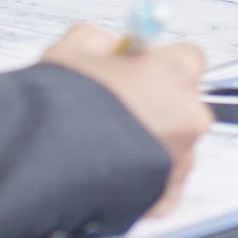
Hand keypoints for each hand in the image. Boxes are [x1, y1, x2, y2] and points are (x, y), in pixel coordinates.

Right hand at [40, 24, 213, 216]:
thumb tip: (110, 47)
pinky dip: (141, 178)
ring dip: (148, 142)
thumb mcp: (74, 49)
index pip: (186, 58)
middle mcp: (190, 115)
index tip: (137, 71)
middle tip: (116, 109)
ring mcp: (182, 160)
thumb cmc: (65, 106)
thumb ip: (101, 41)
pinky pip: (160, 182)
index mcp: (176, 72)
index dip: (158, 64)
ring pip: (172, 144)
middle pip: (183, 104)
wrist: (47, 163)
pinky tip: (110, 170)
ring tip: (106, 145)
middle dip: (155, 105)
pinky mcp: (168, 197)